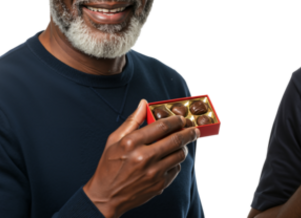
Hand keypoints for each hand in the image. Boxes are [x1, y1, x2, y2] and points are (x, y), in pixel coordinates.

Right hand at [83, 99, 199, 217]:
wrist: (106, 196)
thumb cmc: (109, 167)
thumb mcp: (114, 140)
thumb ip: (132, 121)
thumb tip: (143, 103)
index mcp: (131, 143)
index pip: (162, 126)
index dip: (176, 120)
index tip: (182, 118)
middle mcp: (144, 157)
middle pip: (176, 139)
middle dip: (189, 132)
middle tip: (194, 129)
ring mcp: (153, 172)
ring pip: (180, 154)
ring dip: (183, 147)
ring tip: (180, 144)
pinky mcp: (159, 184)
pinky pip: (176, 168)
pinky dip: (176, 162)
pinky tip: (170, 160)